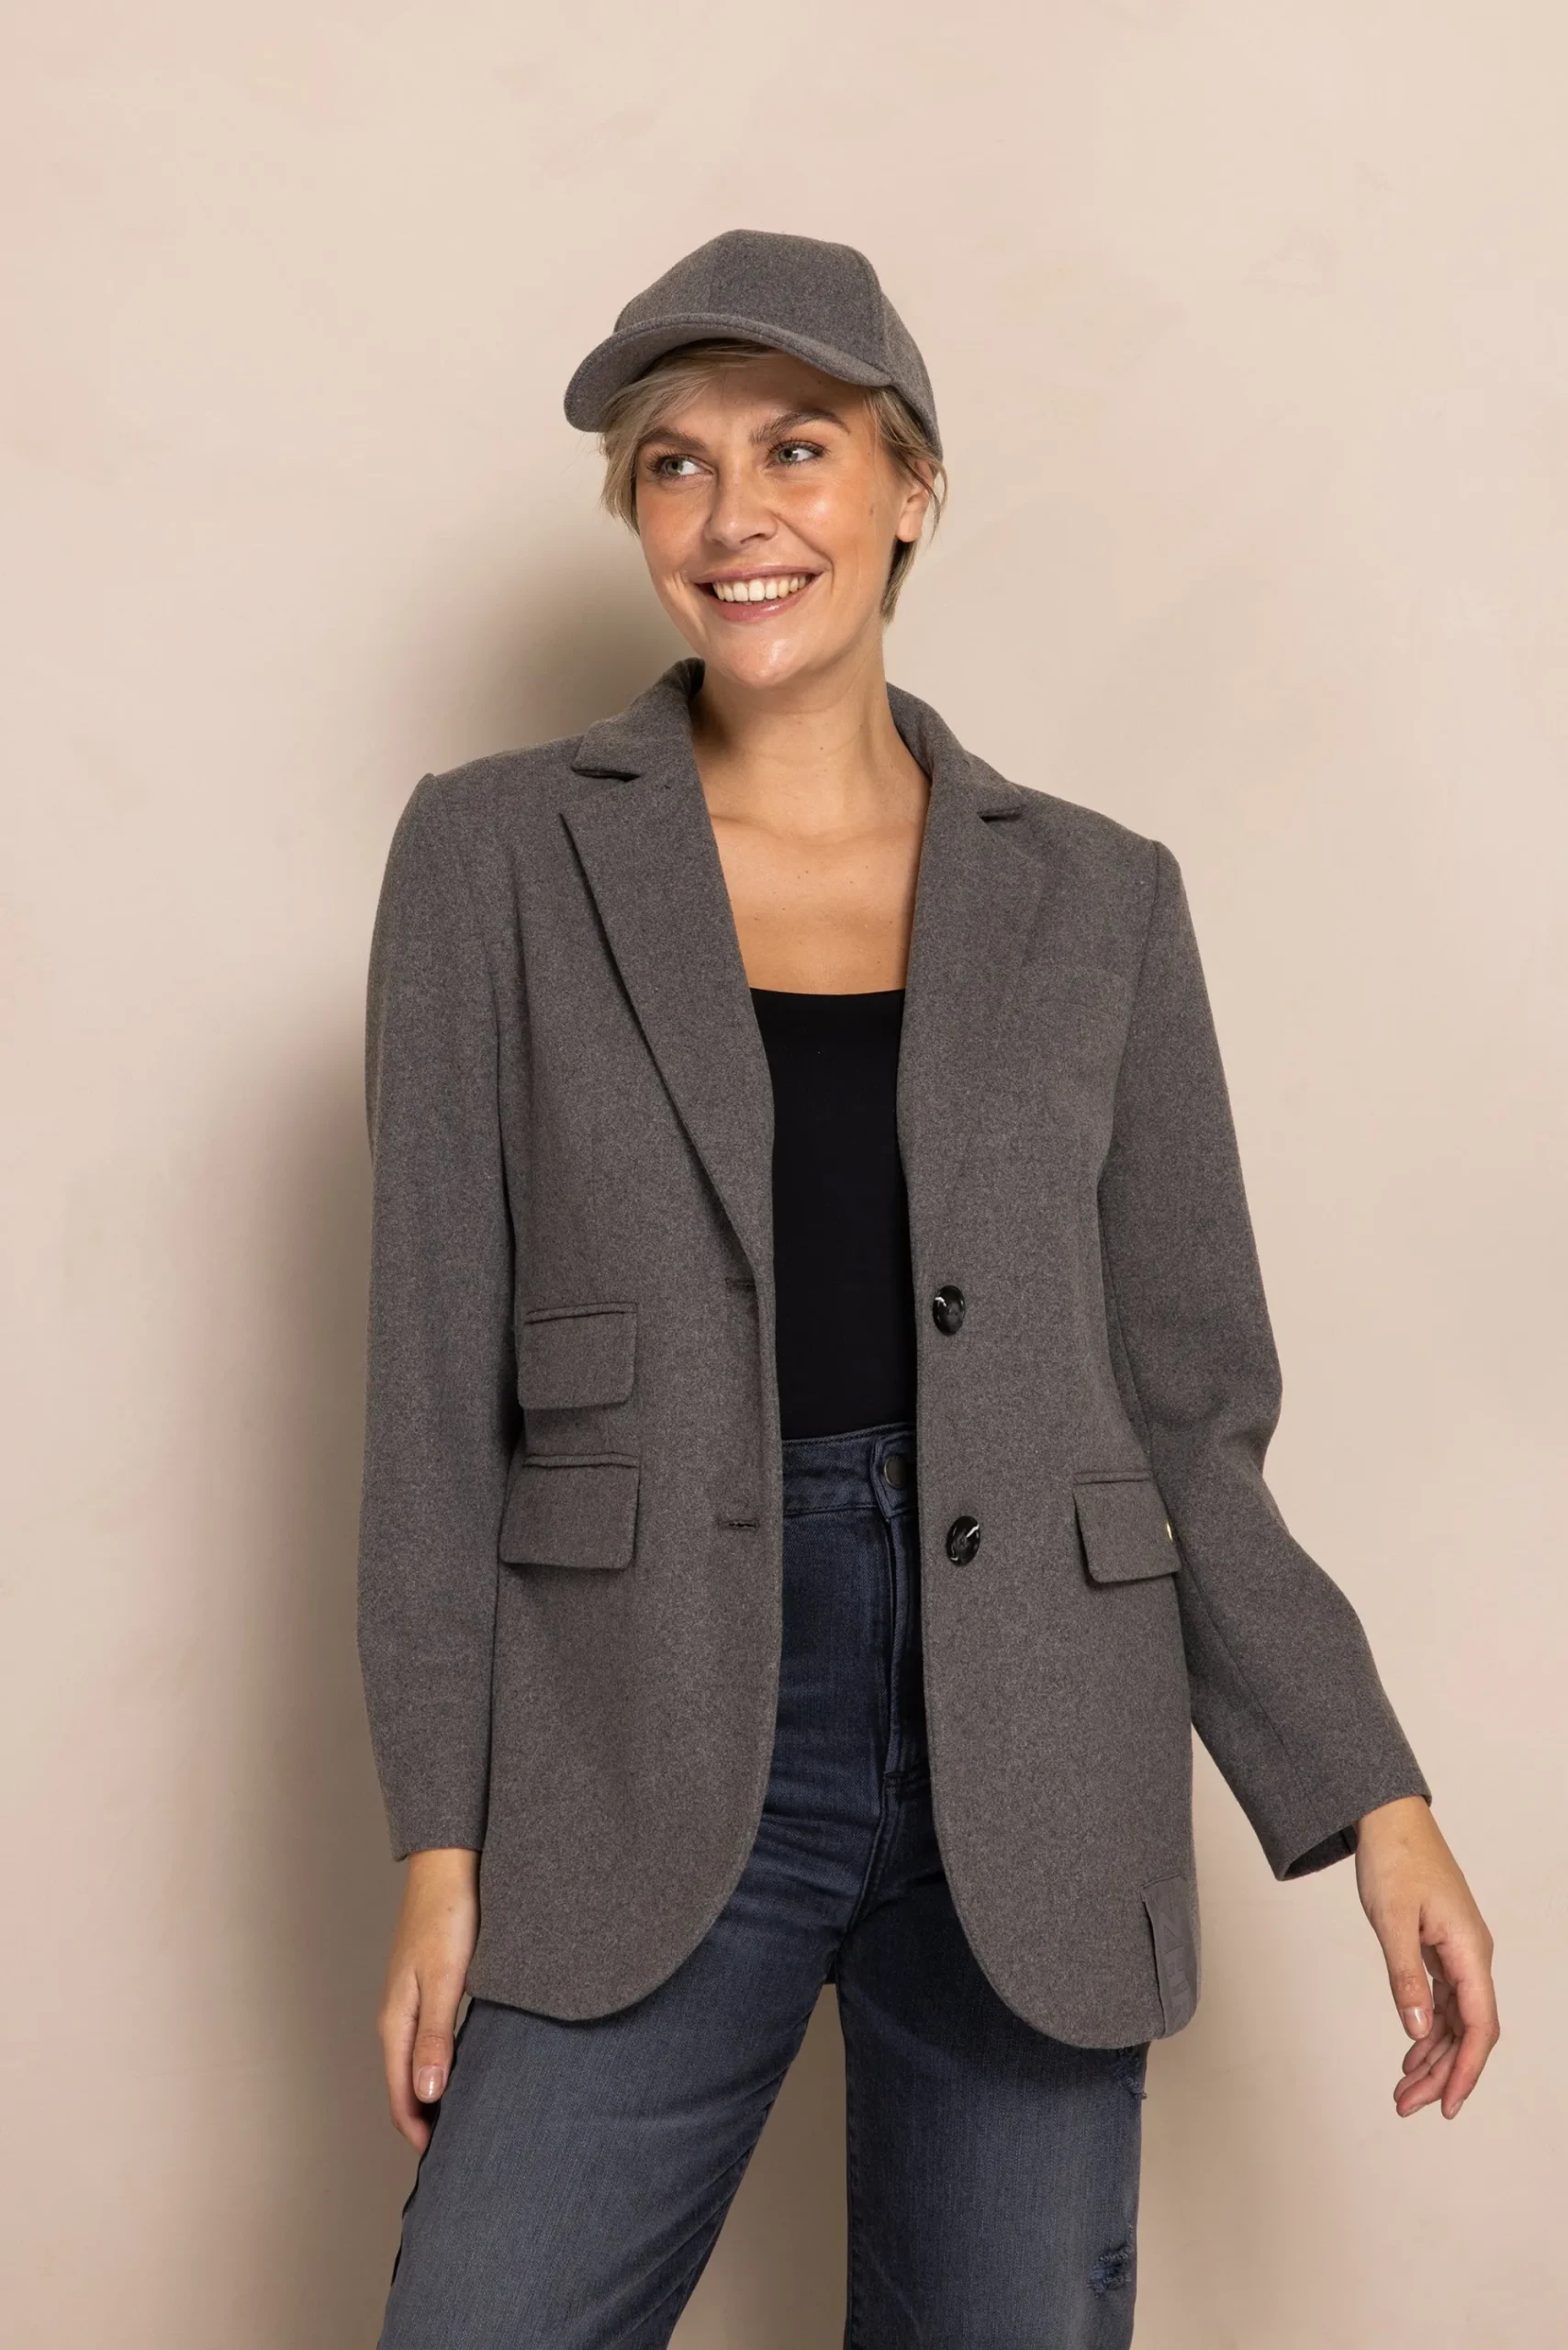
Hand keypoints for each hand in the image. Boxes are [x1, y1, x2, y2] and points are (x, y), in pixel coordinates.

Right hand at [378, 1847, 479, 2151]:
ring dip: (431, 2093)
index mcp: (396, 2020)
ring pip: (415, 2062)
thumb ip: (436, 2037)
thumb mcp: (447, 1979)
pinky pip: (426, 2040)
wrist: (448, 1865)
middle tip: (456, 2150)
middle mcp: (395, 2016)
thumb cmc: (449, 1916)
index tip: (442, 2160)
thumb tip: (426, 2095)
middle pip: (403, 2083)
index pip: (399, 2092)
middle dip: (423, 2119)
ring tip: (460, 2119)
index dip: (418, 2129)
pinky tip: (463, 2068)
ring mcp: (408, 2001)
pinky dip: (439, 2064)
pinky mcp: (424, 1987)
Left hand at [1355, 1796, 1497, 2119]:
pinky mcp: (1441, 1948)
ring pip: (1455, 2021)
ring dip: (1432, 2058)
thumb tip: (1419, 2031)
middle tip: (1406, 2106)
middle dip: (1442, 2074)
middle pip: (1468, 2032)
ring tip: (1403, 2092)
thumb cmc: (1394, 1858)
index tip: (1446, 2106)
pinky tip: (1411, 2054)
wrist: (1389, 1818)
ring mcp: (1458, 1954)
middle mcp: (1472, 1957)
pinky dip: (1427, 2030)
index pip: (1480, 2026)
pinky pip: (1442, 2002)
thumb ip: (1405, 1976)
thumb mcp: (1391, 1919)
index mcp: (1470, 1951)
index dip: (1467, 2071)